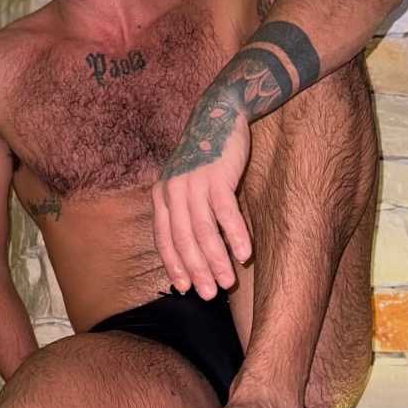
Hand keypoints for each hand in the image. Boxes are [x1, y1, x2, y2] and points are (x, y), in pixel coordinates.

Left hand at [152, 101, 251, 298]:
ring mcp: (193, 183)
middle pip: (184, 240)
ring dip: (216, 260)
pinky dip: (235, 235)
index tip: (186, 289)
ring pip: (203, 231)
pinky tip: (245, 254)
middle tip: (210, 294)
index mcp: (162, 196)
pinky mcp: (215, 176)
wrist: (219, 113)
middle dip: (197, 271)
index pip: (165, 239)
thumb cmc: (206, 155)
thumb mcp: (186, 182)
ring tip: (228, 282)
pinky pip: (225, 212)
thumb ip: (186, 210)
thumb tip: (198, 248)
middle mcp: (173, 191)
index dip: (175, 266)